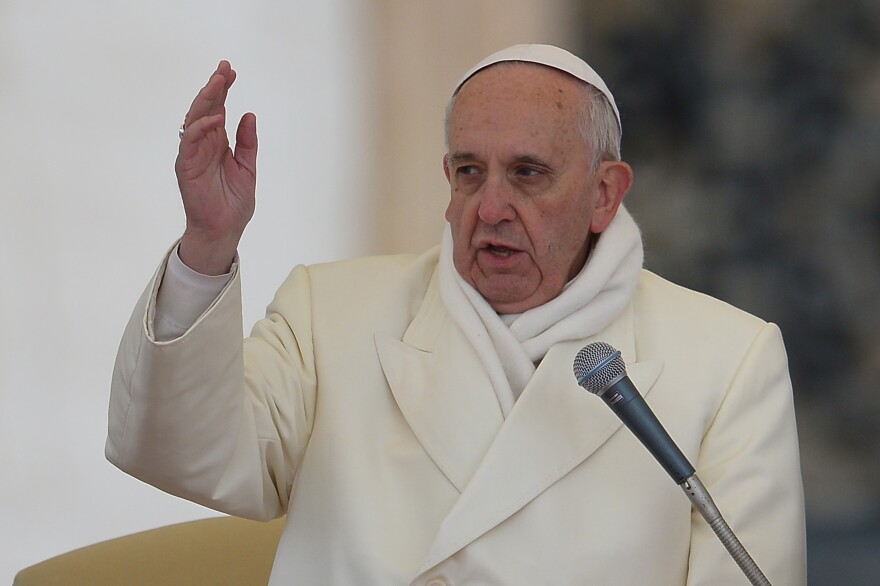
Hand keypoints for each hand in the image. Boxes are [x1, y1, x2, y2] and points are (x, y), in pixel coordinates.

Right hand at [175, 60, 256, 274]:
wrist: (224, 229)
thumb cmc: (234, 202)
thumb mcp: (248, 168)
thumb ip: (248, 143)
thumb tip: (249, 115)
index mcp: (219, 142)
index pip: (219, 109)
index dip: (224, 90)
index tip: (231, 71)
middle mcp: (204, 144)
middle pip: (206, 108)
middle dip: (215, 87)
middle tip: (225, 68)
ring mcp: (194, 153)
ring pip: (195, 119)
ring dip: (206, 100)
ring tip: (218, 83)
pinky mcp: (186, 166)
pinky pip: (190, 142)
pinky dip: (200, 128)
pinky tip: (214, 118)